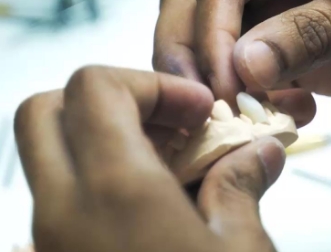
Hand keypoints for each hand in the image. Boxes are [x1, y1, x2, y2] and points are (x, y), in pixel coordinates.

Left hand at [14, 66, 284, 251]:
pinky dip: (97, 185)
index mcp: (115, 193)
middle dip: (110, 100)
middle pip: (48, 110)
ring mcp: (47, 241)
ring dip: (104, 142)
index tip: (196, 110)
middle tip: (167, 125)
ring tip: (166, 169)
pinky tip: (149, 208)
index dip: (152, 84)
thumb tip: (259, 153)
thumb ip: (241, 189)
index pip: (96, 87)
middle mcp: (63, 213)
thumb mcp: (242, 250)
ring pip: (50, 157)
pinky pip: (59, 202)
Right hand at [153, 0, 330, 110]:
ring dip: (224, 92)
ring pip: (223, 57)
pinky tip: (284, 118)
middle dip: (197, 65)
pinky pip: (259, 87)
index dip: (209, 36)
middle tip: (209, 109)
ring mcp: (280, 29)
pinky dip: (260, 108)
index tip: (223, 85)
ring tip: (246, 118)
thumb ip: (311, 29)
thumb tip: (245, 65)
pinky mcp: (297, 64)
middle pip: (200, 21)